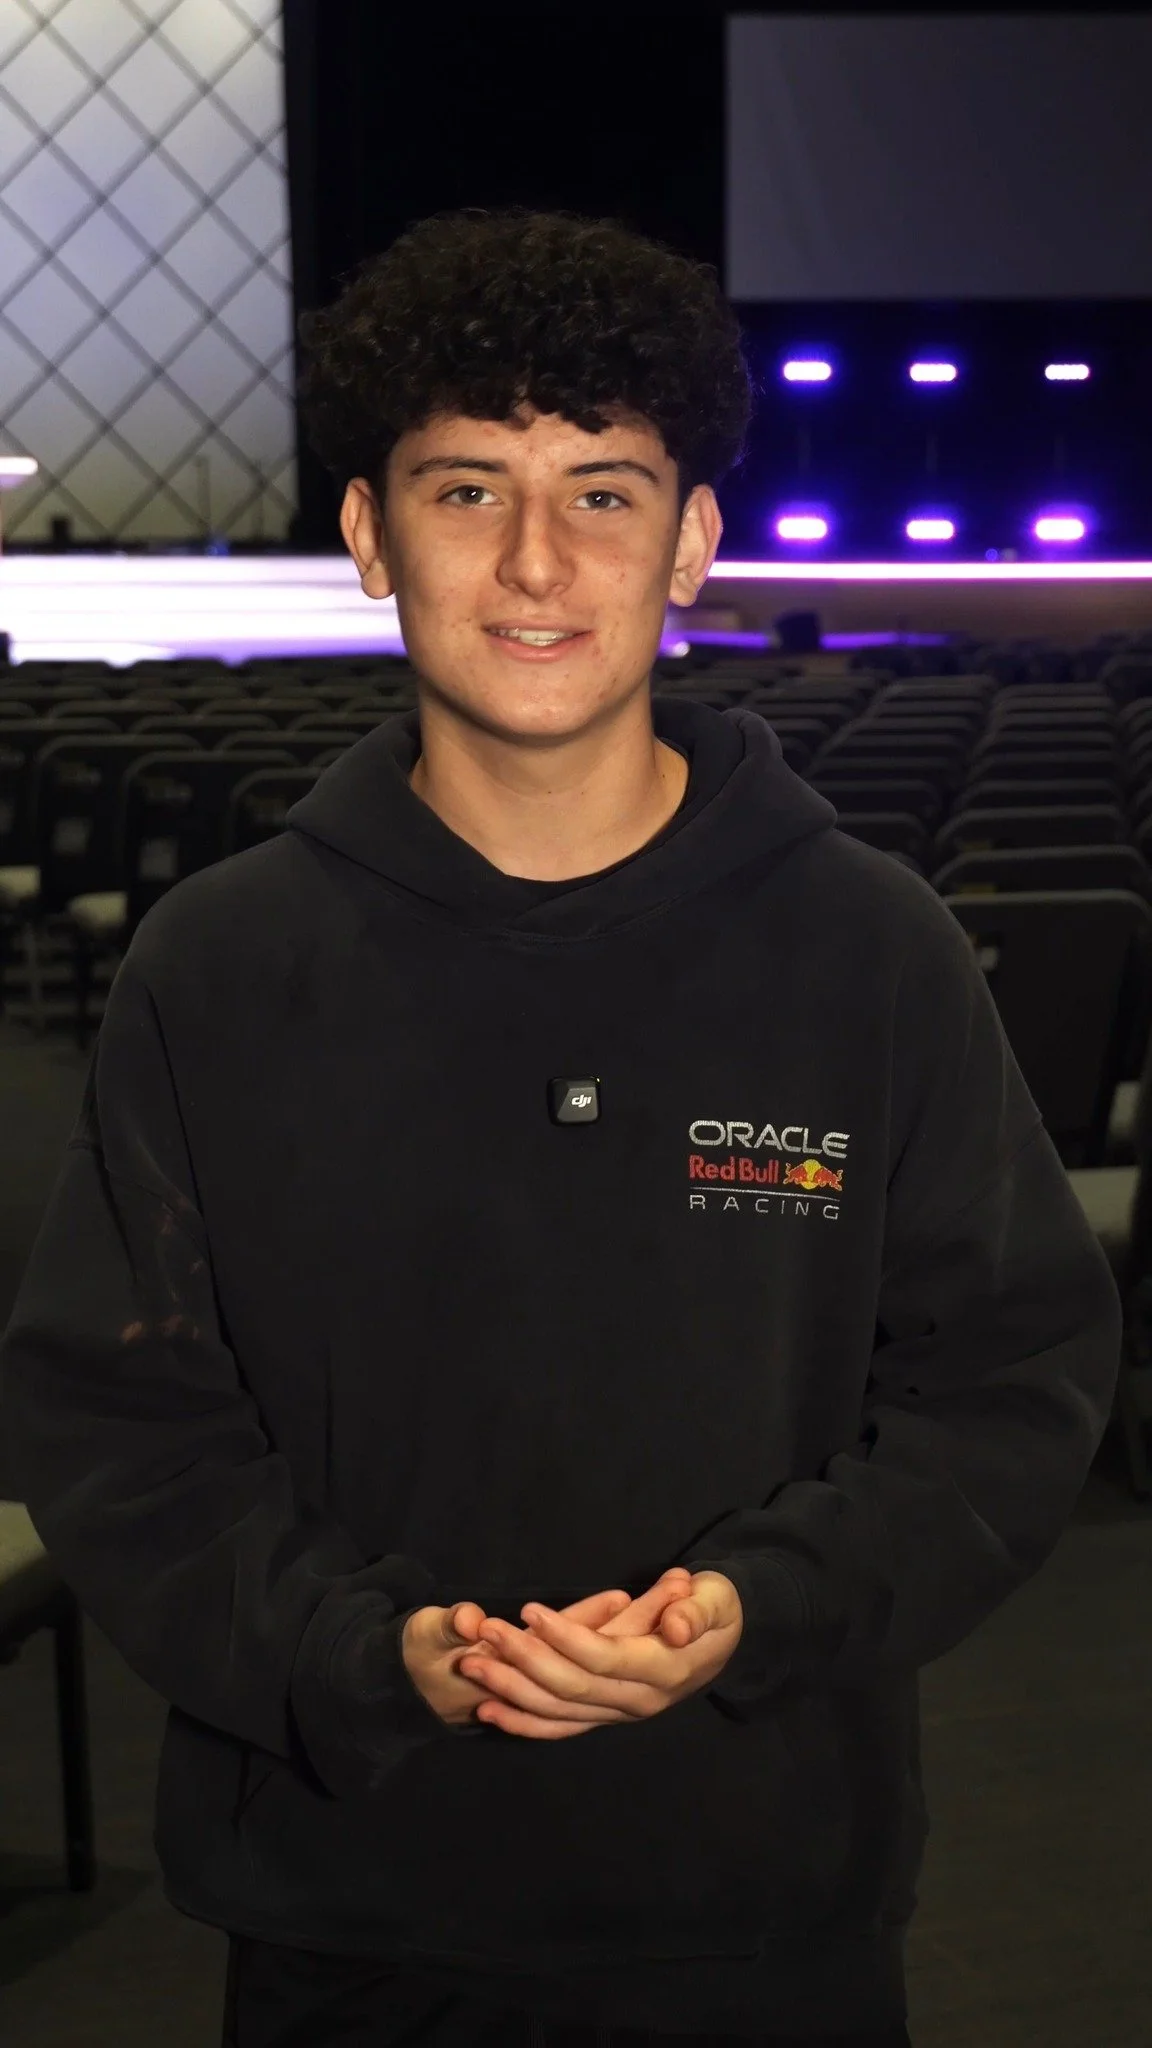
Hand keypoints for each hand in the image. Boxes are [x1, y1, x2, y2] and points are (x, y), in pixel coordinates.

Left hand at [458, 1569, 743, 1739]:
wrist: (725, 1639)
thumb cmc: (716, 1607)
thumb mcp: (717, 1598)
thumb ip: (698, 1610)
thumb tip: (676, 1627)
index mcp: (663, 1670)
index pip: (604, 1658)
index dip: (565, 1638)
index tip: (530, 1611)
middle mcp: (639, 1702)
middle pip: (572, 1686)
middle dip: (524, 1660)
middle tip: (485, 1632)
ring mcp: (620, 1714)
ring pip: (559, 1712)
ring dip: (512, 1690)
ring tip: (472, 1664)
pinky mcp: (605, 1717)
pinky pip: (560, 1727)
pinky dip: (523, 1722)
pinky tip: (488, 1710)